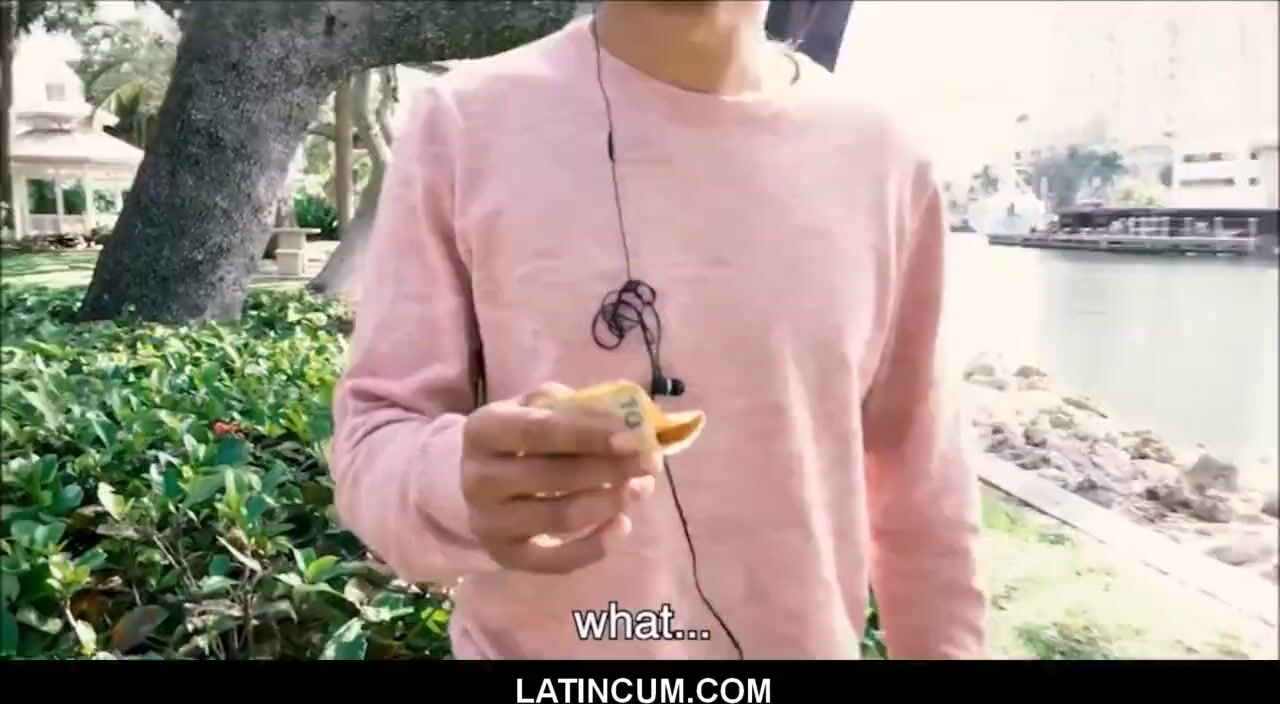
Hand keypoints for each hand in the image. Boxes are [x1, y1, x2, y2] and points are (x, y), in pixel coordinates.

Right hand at [461, 383, 660, 574]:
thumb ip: (579, 407)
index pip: (540, 431)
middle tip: (650, 463)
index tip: (633, 439)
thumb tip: (631, 421)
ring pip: (560, 518)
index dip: (590, 435)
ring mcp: (488, 521)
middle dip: (610, 470)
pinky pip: (556, 560)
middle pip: (553, 477)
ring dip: (609, 503)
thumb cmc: (523, 435)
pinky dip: (595, 546)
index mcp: (485, 429)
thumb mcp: (540, 406)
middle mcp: (478, 477)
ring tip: (641, 488)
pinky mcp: (504, 555)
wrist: (482, 478)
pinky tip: (622, 525)